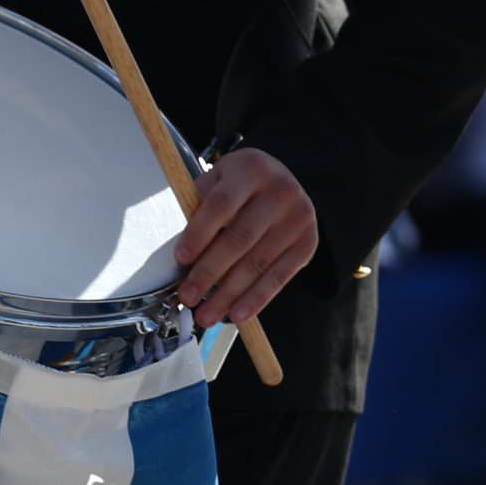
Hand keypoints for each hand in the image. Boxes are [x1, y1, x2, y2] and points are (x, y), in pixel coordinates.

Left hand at [176, 149, 317, 329]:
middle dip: (209, 273)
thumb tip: (177, 254)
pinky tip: (238, 314)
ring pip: (258, 263)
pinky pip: (280, 277)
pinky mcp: (308, 243)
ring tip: (207, 314)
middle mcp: (280, 191)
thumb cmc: (242, 185)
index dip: (199, 234)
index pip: (221, 205)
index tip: (181, 259)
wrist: (284, 182)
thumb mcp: (219, 180)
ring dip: (228, 294)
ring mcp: (298, 218)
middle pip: (239, 239)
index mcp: (252, 169)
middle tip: (187, 296)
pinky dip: (257, 299)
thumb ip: (198, 206)